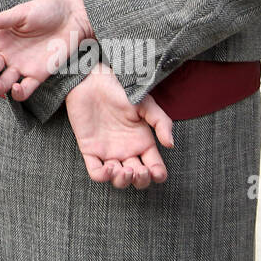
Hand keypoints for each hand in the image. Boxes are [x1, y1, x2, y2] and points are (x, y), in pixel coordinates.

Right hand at [0, 0, 94, 100]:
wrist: (73, 17)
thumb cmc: (47, 10)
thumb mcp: (21, 12)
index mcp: (0, 38)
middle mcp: (7, 54)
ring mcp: (22, 65)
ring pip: (4, 81)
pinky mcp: (38, 75)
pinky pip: (25, 89)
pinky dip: (18, 93)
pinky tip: (16, 89)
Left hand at [63, 63, 174, 188]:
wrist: (93, 79)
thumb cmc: (121, 89)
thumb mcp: (146, 104)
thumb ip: (161, 122)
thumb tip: (170, 144)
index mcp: (143, 142)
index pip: (155, 168)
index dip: (157, 175)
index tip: (155, 172)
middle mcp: (127, 150)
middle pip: (137, 178)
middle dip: (140, 181)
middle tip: (138, 170)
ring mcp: (108, 151)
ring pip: (118, 179)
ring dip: (122, 181)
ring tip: (123, 170)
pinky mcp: (90, 149)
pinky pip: (96, 172)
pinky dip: (103, 177)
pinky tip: (109, 167)